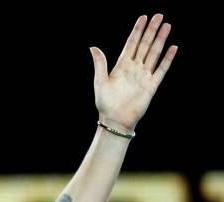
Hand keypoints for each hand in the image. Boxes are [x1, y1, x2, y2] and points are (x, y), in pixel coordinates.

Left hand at [90, 13, 176, 132]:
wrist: (115, 120)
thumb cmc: (105, 103)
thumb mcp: (100, 81)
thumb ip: (100, 63)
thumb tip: (92, 47)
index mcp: (121, 66)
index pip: (131, 44)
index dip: (137, 31)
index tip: (143, 18)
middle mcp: (134, 68)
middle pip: (145, 45)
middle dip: (151, 30)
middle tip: (159, 16)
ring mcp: (143, 76)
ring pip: (154, 53)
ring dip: (160, 40)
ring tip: (167, 26)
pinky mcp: (151, 85)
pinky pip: (162, 69)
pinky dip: (168, 59)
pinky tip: (173, 47)